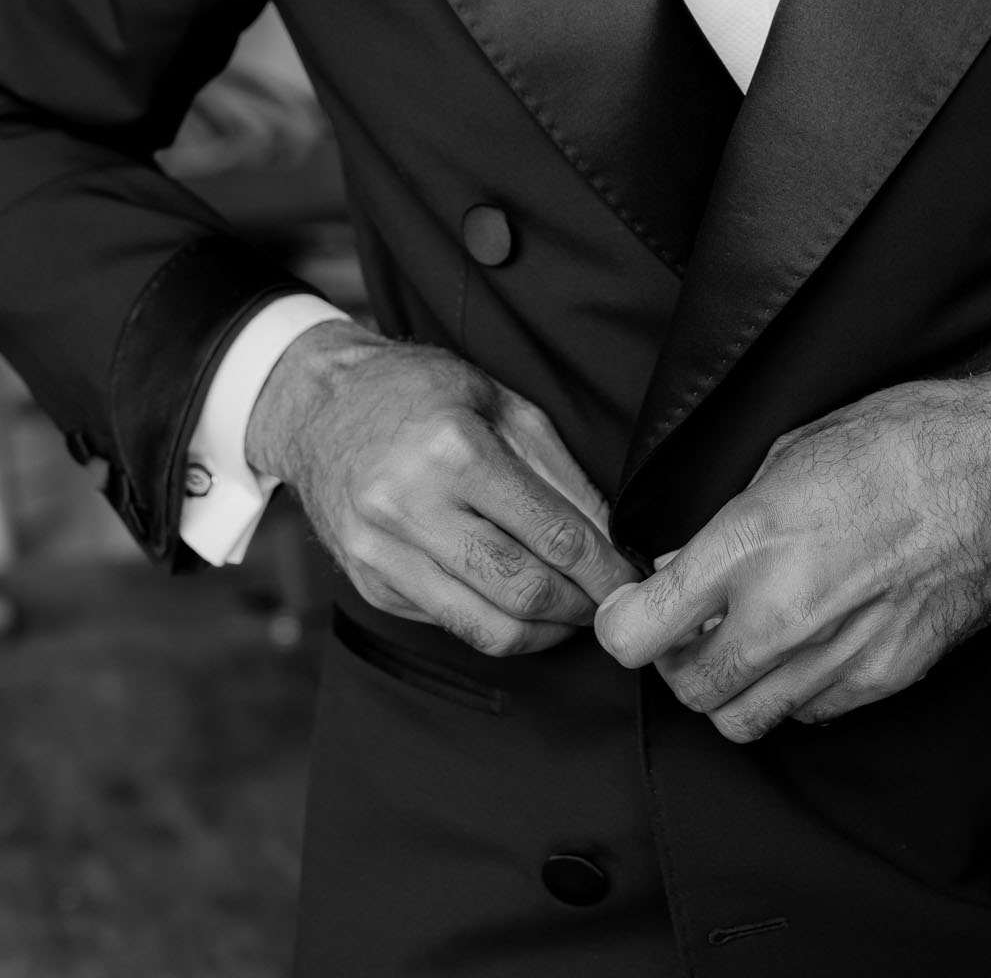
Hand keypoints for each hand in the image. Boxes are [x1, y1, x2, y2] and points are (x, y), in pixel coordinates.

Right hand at [246, 320, 637, 654]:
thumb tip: (611, 537)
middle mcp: (409, 508)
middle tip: (609, 604)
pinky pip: (449, 623)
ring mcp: (381, 554)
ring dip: (543, 632)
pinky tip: (519, 605)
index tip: (633, 582)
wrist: (322, 405)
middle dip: (580, 608)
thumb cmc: (420, 393)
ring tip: (572, 614)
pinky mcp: (369, 584)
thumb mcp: (502, 404)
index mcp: (453, 451)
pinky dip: (495, 624)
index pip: (552, 534)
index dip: (605, 570)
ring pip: (485, 626)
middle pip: (521, 590)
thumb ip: (559, 473)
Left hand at [595, 365, 990, 739]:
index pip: (641, 632)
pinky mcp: (884, 678)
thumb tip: (681, 566)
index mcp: (753, 542)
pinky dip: (791, 691)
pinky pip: (809, 713)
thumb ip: (726, 524)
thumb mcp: (790, 453)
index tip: (629, 611)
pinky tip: (806, 644)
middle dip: (677, 663)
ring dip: (732, 688)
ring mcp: (839, 656)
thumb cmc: (904, 440)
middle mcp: (788, 612)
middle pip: (689, 692)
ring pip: (746, 720)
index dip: (622, 625)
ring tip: (746, 640)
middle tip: (690, 626)